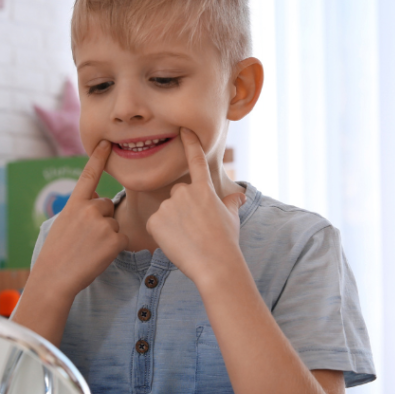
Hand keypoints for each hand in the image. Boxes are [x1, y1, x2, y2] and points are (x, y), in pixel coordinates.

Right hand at [30, 140, 128, 296]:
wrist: (54, 278)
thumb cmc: (56, 254)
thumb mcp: (62, 224)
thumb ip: (79, 208)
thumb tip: (96, 195)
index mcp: (74, 204)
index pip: (88, 175)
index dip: (99, 157)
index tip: (107, 142)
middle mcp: (89, 209)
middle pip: (108, 206)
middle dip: (103, 219)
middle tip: (86, 239)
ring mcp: (103, 224)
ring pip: (116, 224)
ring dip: (108, 237)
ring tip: (89, 250)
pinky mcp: (114, 241)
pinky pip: (123, 240)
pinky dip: (115, 250)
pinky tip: (98, 257)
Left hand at [146, 128, 245, 285]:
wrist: (214, 264)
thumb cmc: (226, 242)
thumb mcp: (232, 218)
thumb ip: (230, 203)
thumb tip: (239, 196)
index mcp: (204, 189)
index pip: (195, 160)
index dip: (189, 143)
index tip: (183, 129)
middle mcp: (184, 192)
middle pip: (177, 195)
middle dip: (181, 208)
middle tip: (193, 228)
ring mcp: (168, 205)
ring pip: (166, 211)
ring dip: (172, 222)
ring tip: (186, 238)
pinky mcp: (154, 220)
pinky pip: (155, 224)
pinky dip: (162, 234)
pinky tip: (174, 243)